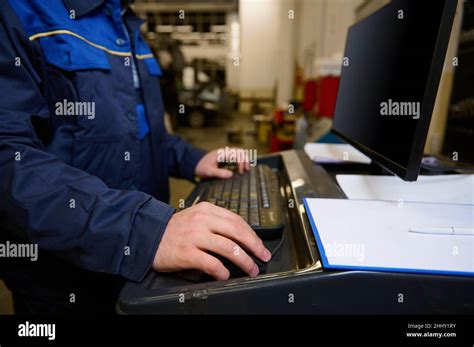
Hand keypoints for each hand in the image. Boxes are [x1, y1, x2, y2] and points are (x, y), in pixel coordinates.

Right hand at [153, 202, 270, 279]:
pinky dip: (222, 270)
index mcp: (206, 210)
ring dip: (244, 260)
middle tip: (263, 257)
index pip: (237, 220)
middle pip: (237, 232)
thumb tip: (239, 238)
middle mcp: (202, 221)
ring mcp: (194, 236)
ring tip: (250, 269)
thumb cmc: (173, 230)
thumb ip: (215, 223)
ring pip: (228, 247)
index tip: (260, 245)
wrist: (147, 236)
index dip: (252, 234)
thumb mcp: (195, 217)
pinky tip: (226, 275)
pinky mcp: (186, 252)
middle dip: (254, 246)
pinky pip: (210, 262)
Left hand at [194, 148, 250, 178]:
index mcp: (222, 154)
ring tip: (246, 169)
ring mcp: (226, 153)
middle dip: (245, 160)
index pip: (236, 154)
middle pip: (240, 151)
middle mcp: (225, 152)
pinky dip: (241, 160)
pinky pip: (236, 155)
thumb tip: (231, 175)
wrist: (196, 163)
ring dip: (244, 159)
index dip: (241, 163)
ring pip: (240, 152)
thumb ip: (219, 173)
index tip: (241, 172)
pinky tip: (242, 167)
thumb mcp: (209, 172)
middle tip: (246, 170)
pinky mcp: (226, 156)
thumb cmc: (202, 167)